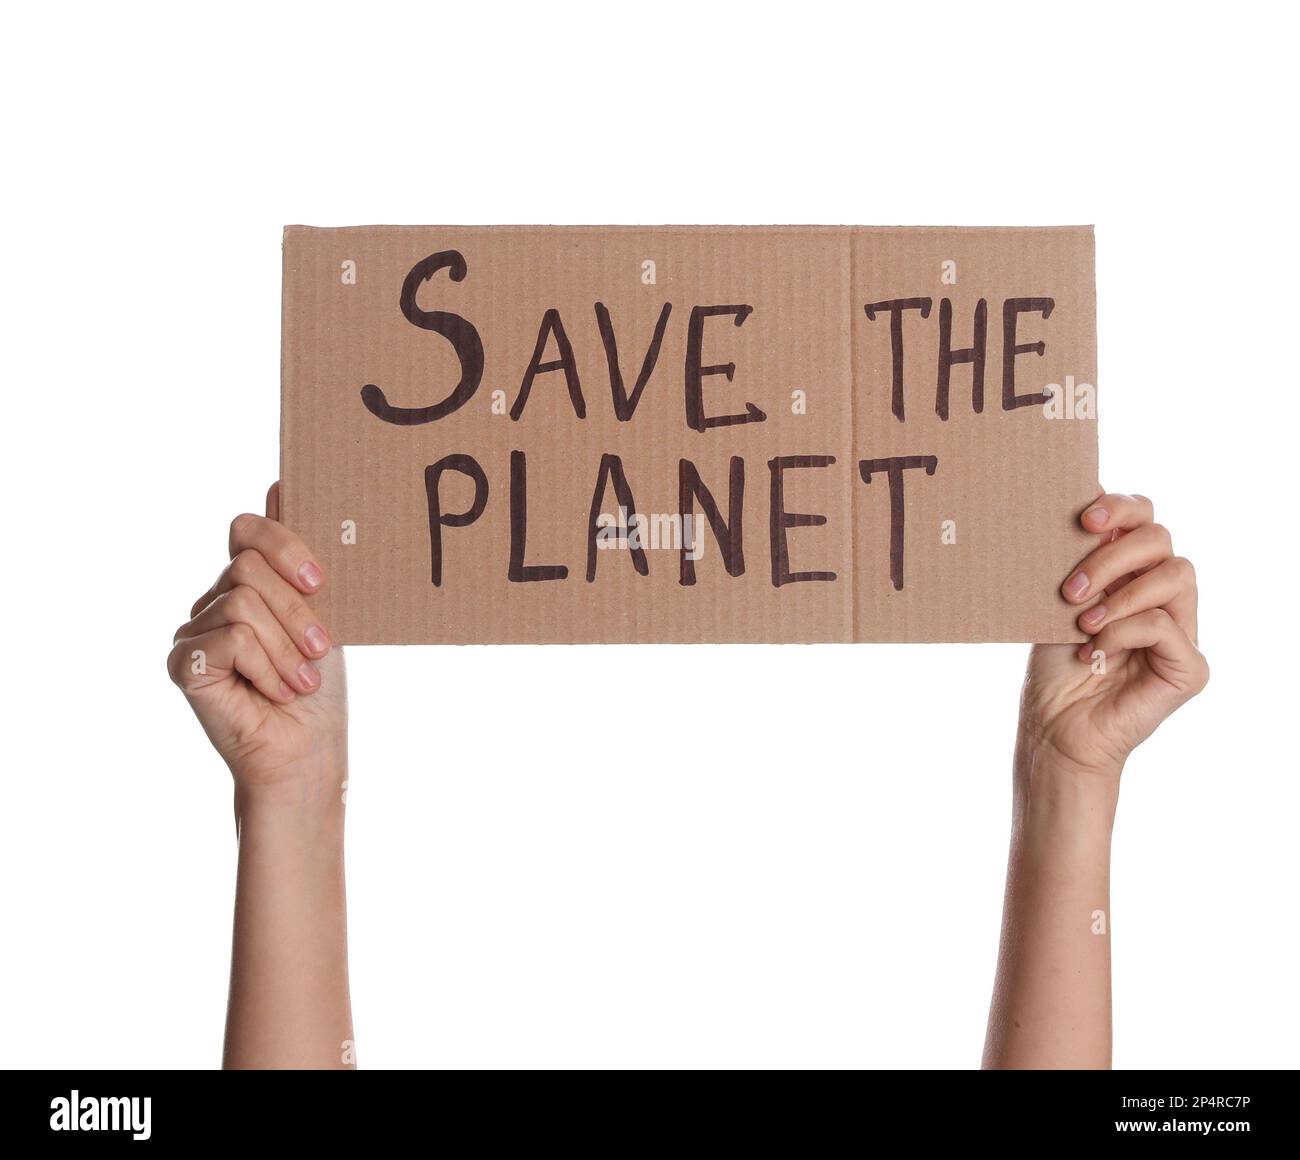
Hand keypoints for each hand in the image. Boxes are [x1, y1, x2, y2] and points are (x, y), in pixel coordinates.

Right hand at [168, 482, 345, 794]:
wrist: (307, 749)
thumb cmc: (319, 686)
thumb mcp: (324, 613)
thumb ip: (302, 558)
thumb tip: (282, 482)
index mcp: (248, 582)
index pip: (246, 528)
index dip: (283, 542)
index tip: (319, 580)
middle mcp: (214, 599)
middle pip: (248, 564)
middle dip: (297, 609)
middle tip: (321, 649)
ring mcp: (194, 630)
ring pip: (242, 601)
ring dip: (287, 645)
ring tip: (303, 680)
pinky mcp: (183, 663)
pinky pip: (229, 637)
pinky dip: (265, 666)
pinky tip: (275, 691)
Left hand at [1019, 493, 1207, 776]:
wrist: (1053, 728)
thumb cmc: (1053, 668)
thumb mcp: (1056, 604)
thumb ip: (1077, 562)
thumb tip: (1079, 509)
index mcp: (1130, 573)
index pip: (1144, 519)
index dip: (1120, 508)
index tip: (1084, 519)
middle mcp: (1161, 596)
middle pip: (1161, 538)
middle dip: (1112, 556)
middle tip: (1071, 589)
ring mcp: (1181, 631)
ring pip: (1176, 574)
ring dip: (1121, 594)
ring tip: (1082, 621)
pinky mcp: (1189, 667)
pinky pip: (1165, 626)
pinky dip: (1124, 631)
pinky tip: (1095, 651)